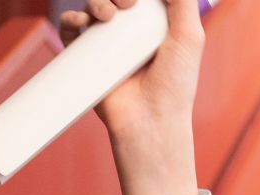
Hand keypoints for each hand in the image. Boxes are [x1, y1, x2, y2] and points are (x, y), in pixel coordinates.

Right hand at [59, 0, 203, 194]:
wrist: (150, 118)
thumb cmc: (175, 82)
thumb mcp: (189, 36)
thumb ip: (183, 2)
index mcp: (155, 24)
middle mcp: (130, 31)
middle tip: (126, 5)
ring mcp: (107, 43)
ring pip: (92, 6)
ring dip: (94, 1)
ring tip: (106, 15)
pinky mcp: (87, 57)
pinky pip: (70, 29)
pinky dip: (70, 19)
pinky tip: (80, 22)